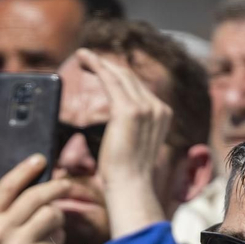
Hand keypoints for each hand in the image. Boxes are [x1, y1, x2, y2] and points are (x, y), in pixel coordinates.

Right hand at [0, 156, 72, 243]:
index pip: (7, 187)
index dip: (25, 169)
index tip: (40, 159)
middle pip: (34, 197)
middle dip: (55, 187)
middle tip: (65, 185)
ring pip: (51, 214)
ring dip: (57, 215)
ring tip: (53, 221)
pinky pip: (58, 236)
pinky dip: (58, 236)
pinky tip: (50, 242)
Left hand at [75, 48, 171, 237]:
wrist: (130, 187)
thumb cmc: (127, 174)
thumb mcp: (135, 144)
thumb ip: (133, 128)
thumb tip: (121, 124)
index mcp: (162, 114)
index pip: (138, 86)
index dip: (118, 75)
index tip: (101, 69)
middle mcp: (157, 107)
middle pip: (129, 76)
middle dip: (107, 65)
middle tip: (86, 58)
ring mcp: (145, 107)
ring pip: (119, 75)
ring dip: (99, 62)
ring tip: (82, 56)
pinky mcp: (127, 110)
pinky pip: (109, 80)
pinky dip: (96, 67)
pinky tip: (84, 60)